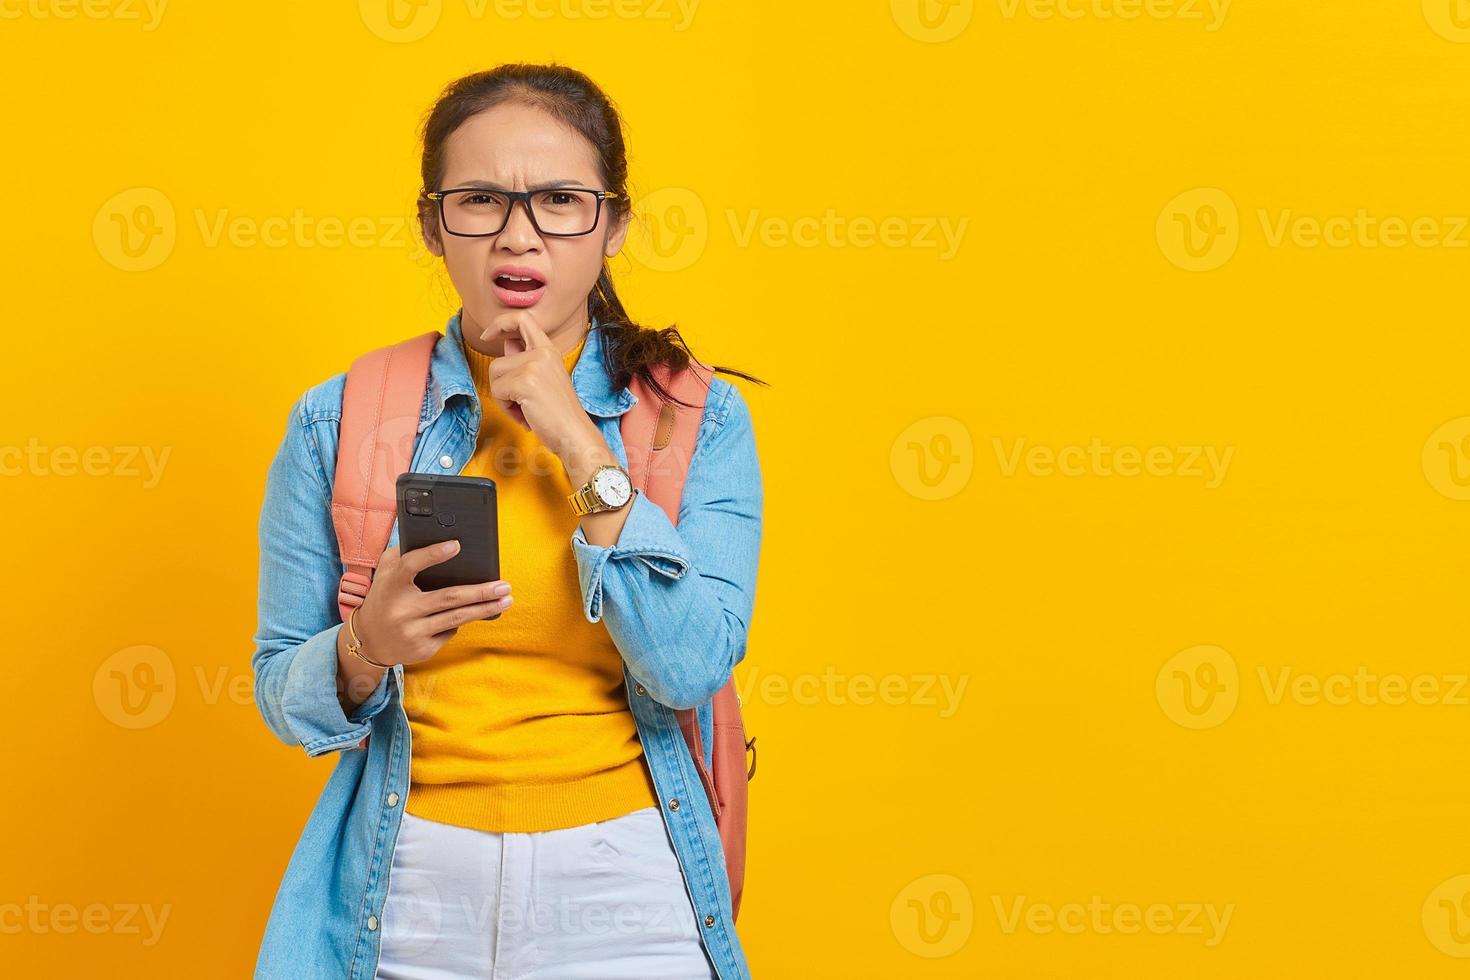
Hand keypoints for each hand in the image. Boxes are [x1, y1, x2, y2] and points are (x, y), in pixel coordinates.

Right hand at [350, 539, 512, 667]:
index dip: (433, 554)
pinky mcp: (422, 649)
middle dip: (482, 591)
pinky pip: (450, 632)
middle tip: (504, 585)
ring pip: (457, 617)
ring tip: (506, 600)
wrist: (368, 641)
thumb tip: (439, 540)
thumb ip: (404, 554)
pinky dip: (461, 622)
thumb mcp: (385, 573)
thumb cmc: (384, 598)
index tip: (456, 545)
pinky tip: (471, 614)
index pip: (412, 565)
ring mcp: (412, 631)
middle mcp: (402, 610)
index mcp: (391, 585)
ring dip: (486, 608)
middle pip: (449, 598)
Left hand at [480, 311, 600, 458]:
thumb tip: (507, 343)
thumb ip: (525, 359)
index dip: (500, 323)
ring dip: (504, 398)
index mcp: (549, 349)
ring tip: (525, 409)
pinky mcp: (525, 382)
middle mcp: (542, 352)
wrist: (574, 434)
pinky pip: (497, 391)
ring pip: (495, 376)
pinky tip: (525, 415)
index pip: (522, 318)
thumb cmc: (559, 412)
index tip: (488, 335)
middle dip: (501, 385)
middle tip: (519, 402)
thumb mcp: (544, 378)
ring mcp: (534, 365)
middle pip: (498, 361)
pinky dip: (506, 408)